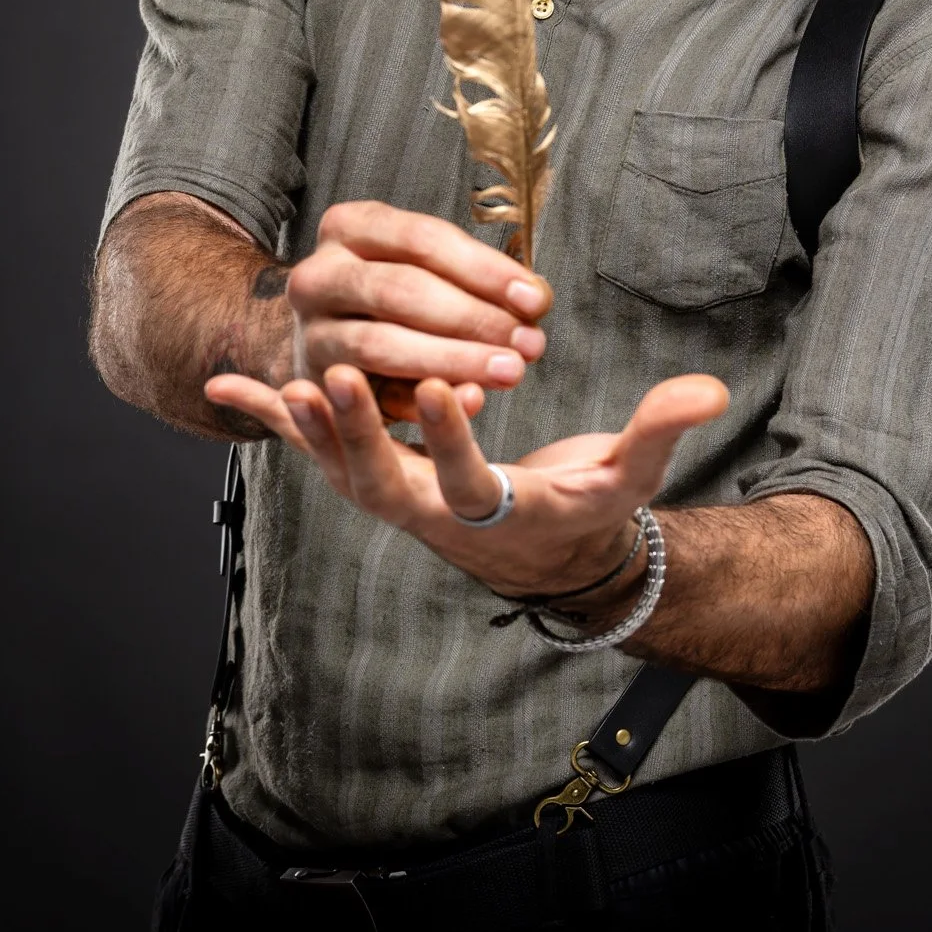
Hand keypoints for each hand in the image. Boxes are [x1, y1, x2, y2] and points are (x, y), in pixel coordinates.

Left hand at [204, 362, 729, 602]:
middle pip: (383, 484)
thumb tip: (706, 389)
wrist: (547, 553)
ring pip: (342, 470)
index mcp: (495, 513)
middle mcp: (433, 515)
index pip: (466, 482)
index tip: (445, 386)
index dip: (452, 439)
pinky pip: (316, 450)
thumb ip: (661, 429)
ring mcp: (397, 502)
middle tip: (331, 377)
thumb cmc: (591, 508)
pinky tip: (224, 384)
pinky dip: (272, 421)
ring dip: (307, 430)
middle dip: (356, 434)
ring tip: (279, 382)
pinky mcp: (376, 477)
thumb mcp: (629, 475)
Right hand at [285, 202, 551, 420]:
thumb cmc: (393, 296)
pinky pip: (373, 396)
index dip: (483, 270)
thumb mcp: (427, 269)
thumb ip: (476, 280)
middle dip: (472, 319)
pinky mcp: (314, 385)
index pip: (423, 239)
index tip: (535, 299)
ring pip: (381, 345)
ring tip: (508, 371)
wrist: (327, 341)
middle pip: (401, 290)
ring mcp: (309, 332)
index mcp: (350, 226)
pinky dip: (424, 402)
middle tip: (528, 344)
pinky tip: (471, 400)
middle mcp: (319, 274)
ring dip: (453, 360)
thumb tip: (535, 299)